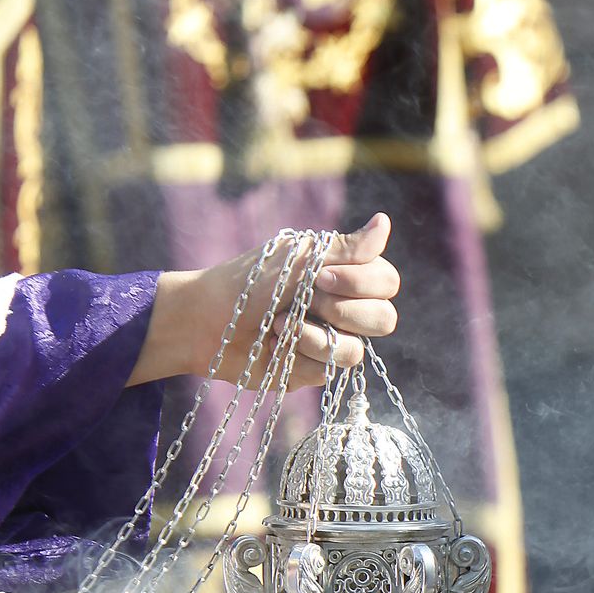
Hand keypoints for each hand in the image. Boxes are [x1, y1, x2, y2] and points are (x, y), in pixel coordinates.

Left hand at [131, 214, 400, 388]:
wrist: (207, 320)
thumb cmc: (250, 282)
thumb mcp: (300, 258)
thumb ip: (347, 248)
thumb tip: (385, 222)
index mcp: (345, 276)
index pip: (387, 282)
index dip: (362, 283)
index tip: (322, 276)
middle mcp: (345, 310)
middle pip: (384, 319)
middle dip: (343, 311)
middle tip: (307, 300)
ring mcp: (331, 342)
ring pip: (356, 351)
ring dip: (313, 335)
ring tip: (280, 324)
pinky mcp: (314, 369)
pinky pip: (328, 370)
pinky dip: (298, 353)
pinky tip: (274, 345)